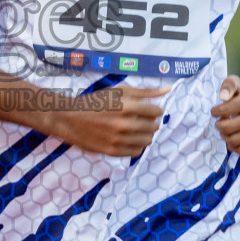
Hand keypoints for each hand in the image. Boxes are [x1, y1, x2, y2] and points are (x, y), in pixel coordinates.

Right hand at [47, 85, 168, 156]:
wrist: (70, 118)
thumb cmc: (96, 102)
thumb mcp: (119, 91)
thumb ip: (145, 91)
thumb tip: (169, 89)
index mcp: (128, 106)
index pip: (157, 111)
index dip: (153, 109)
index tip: (145, 109)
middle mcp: (125, 124)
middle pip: (154, 126)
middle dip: (149, 121)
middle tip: (137, 118)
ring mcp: (119, 139)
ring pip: (148, 140)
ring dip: (144, 134)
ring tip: (133, 128)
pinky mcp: (113, 151)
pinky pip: (136, 152)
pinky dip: (135, 145)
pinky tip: (127, 138)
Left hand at [213, 75, 239, 155]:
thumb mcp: (235, 83)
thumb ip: (228, 85)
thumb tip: (223, 97)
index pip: (224, 110)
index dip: (215, 111)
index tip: (216, 111)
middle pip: (227, 128)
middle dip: (219, 126)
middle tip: (220, 122)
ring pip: (234, 141)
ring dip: (224, 136)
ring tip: (226, 130)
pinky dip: (233, 148)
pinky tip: (232, 140)